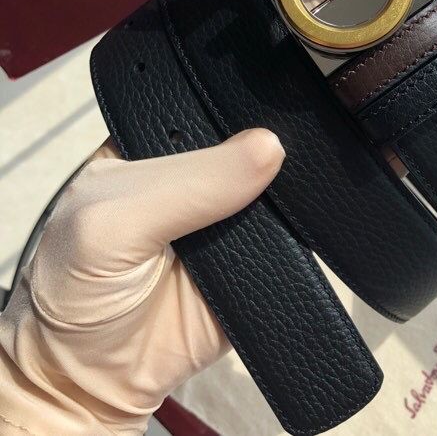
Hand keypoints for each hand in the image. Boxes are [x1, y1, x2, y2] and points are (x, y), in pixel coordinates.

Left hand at [0, 129, 284, 435]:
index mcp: (154, 145)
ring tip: (304, 183)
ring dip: (293, 189)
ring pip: (277, 187)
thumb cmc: (78, 291)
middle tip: (297, 145)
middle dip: (272, 145)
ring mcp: (232, 216)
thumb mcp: (113, 222)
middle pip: (249, 143)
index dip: (236, 104)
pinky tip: (313, 216)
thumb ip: (185, 185)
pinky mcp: (260, 256)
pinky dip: (306, 230)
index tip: (273, 100)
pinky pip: (294, 236)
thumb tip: (270, 148)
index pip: (204, 107)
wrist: (97, 381)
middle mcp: (198, 175)